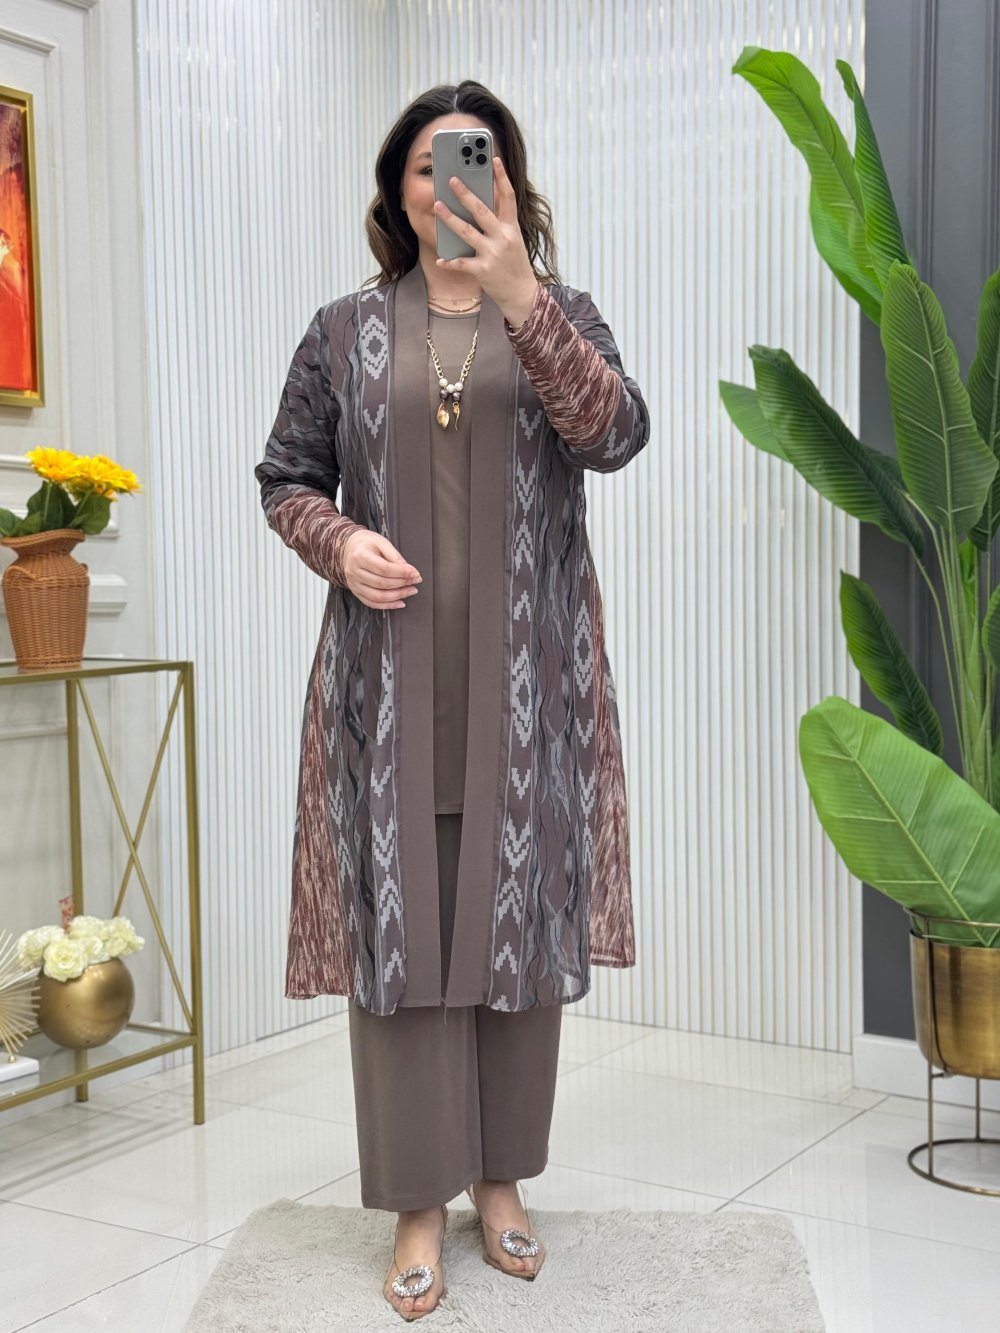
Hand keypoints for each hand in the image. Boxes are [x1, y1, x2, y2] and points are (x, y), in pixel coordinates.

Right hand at [343, 529, 420, 610]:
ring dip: (397, 596)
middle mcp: (354, 571)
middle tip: (416, 581)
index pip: (383, 568)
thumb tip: (409, 570)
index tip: (415, 573)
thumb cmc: (367, 543)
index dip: (401, 573)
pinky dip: (387, 605)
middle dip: (402, 584)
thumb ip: (395, 556)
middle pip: (381, 583)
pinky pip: (371, 603)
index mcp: (360, 555)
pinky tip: (399, 602)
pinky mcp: (356, 591)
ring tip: (411, 591)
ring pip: (377, 596)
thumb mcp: (382, 542)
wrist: (350, 547)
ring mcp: (354, 583)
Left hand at [433, 156, 538, 326]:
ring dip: (450, 219)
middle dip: (466, 194)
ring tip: (438, 206)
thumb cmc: (514, 264)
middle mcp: (503, 238)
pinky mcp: (483, 271)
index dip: (502, 177)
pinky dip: (449, 261)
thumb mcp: (513, 240)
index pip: (509, 197)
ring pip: (467, 232)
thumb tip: (482, 203)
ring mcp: (493, 254)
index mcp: (512, 228)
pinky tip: (440, 259)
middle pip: (482, 211)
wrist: (522, 293)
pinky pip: (462, 263)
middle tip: (451, 180)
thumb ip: (500, 222)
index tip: (494, 159)